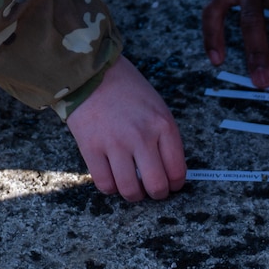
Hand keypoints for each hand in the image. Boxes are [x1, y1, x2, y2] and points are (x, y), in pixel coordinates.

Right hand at [65, 56, 187, 200]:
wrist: (92, 73)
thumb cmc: (127, 90)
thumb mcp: (157, 107)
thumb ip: (164, 137)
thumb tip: (168, 170)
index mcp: (163, 125)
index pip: (177, 170)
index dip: (175, 185)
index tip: (171, 186)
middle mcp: (141, 136)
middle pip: (156, 186)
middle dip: (157, 195)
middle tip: (152, 191)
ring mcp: (115, 143)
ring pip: (130, 190)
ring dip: (133, 195)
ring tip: (132, 188)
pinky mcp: (91, 148)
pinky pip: (105, 184)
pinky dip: (110, 188)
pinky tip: (112, 178)